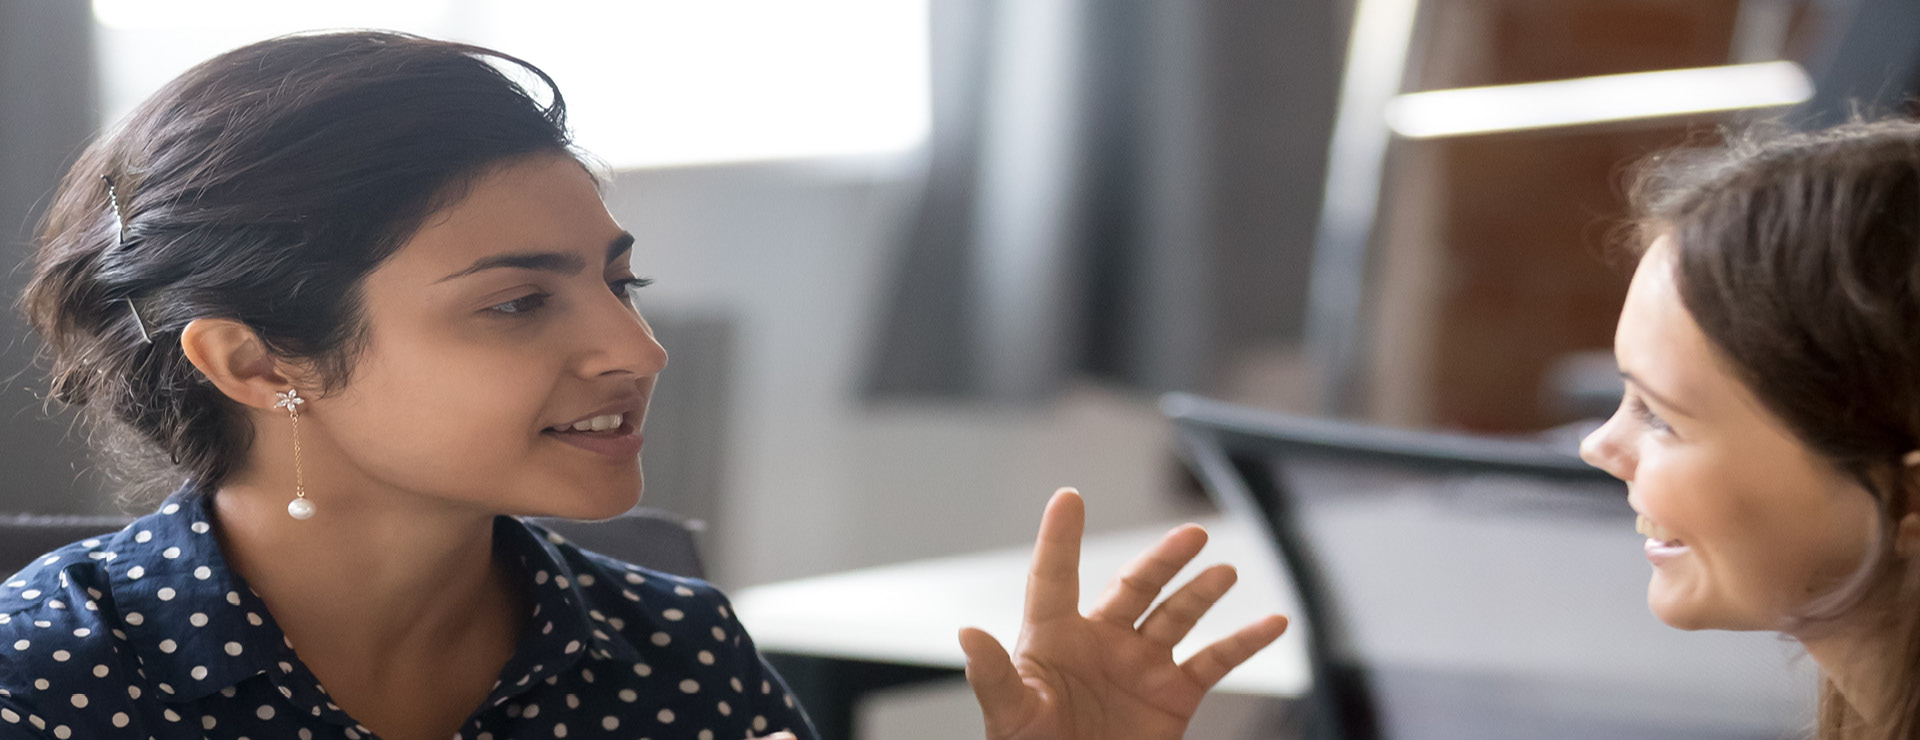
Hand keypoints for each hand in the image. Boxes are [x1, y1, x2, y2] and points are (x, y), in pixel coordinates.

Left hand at [958, 488, 1288, 739]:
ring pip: (1177, 615)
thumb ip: (993, 676)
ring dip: (1203, 592)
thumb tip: (966, 636)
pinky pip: (1216, 660)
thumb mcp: (1008, 716)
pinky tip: (1273, 622)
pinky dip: (1246, 641)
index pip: (1055, 577)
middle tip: (1191, 536)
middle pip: (1134, 587)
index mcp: (1053, 639)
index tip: (1068, 498)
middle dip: (1163, 560)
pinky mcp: (1173, 695)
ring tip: (1226, 570)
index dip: (1061, 538)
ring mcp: (1140, 666)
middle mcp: (1101, 643)